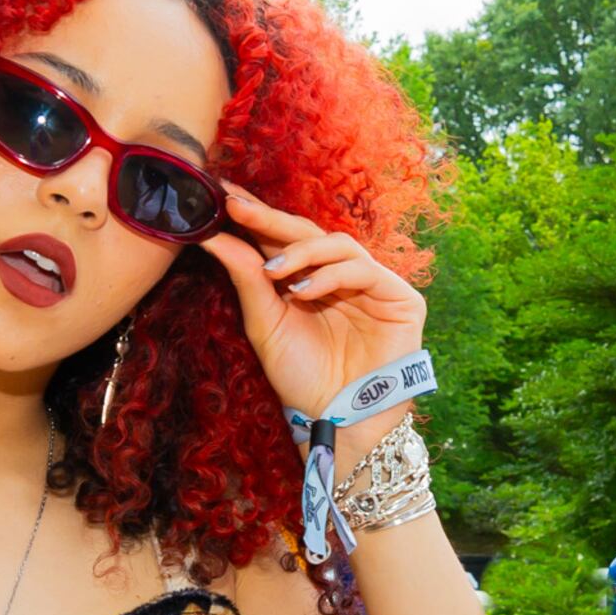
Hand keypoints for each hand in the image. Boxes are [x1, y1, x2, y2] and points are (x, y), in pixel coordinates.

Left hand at [202, 187, 426, 442]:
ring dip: (301, 251)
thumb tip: (215, 236)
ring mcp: (372, 284)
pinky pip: (363, 269)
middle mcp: (340, 276)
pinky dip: (330, 275)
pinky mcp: (400, 297)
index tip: (222, 194)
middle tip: (238, 206)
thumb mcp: (265, 325)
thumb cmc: (301, 378)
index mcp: (307, 280)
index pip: (282, 238)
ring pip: (337, 243)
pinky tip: (303, 290)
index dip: (256, 216)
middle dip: (271, 219)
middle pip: (307, 233)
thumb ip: (247, 279)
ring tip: (273, 269)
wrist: (336, 420)